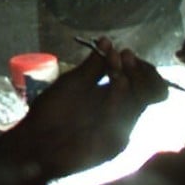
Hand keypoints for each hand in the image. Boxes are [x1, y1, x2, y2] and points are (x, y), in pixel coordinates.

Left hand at [3, 38, 167, 181]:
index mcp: (112, 96)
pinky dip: (123, 97)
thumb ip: (93, 66)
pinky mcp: (116, 144)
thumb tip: (107, 40)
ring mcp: (120, 128)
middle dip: (139, 70)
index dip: (136, 65)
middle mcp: (121, 112)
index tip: (123, 52)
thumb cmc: (51, 111)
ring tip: (116, 67)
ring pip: (141, 100)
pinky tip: (116, 82)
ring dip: (132, 79)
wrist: (36, 143)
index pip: (139, 79)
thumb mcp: (73, 83)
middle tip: (125, 56)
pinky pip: (128, 119)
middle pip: (149, 89)